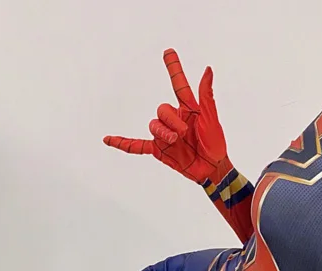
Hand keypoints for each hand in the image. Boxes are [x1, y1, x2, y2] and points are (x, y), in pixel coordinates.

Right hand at [104, 48, 228, 183]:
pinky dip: (123, 143)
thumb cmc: (214, 142)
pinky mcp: (159, 150)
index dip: (173, 68)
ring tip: (176, 140)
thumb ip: (206, 95)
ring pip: (154, 126)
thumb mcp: (211, 118)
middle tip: (185, 133)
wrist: (211, 168)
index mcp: (188, 109)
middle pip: (162, 110)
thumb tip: (208, 69)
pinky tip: (107, 139)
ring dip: (163, 133)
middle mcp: (174, 119)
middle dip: (172, 121)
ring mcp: (165, 135)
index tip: (168, 52)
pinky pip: (137, 146)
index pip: (178, 85)